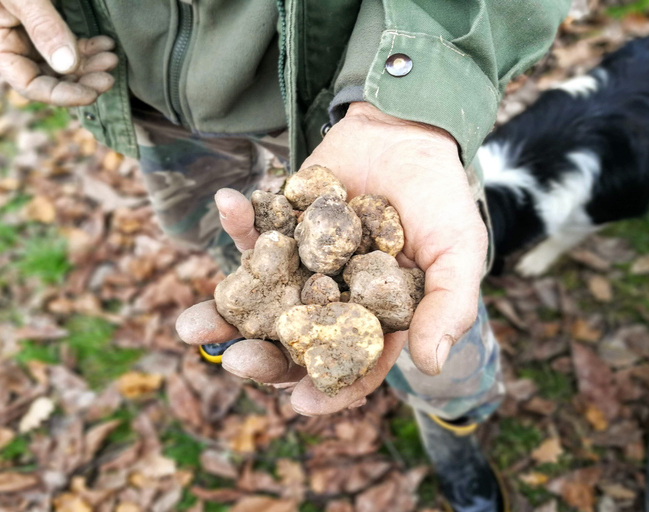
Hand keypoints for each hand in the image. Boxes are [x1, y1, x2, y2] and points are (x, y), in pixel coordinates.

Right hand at [0, 0, 117, 105]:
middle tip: (109, 75)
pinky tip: (106, 43)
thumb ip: (43, 27)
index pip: (29, 84)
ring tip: (112, 58)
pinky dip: (88, 47)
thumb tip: (67, 66)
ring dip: (89, 64)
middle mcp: (11, 43)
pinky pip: (69, 44)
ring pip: (63, 63)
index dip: (61, 95)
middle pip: (49, 77)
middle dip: (81, 79)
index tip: (92, 94)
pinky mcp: (46, 22)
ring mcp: (28, 33)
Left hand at [176, 102, 487, 415]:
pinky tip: (227, 204)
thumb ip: (448, 306)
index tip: (300, 402)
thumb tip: (431, 364)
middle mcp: (331, 299)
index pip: (350, 365)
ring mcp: (300, 264)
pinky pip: (253, 232)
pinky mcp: (280, 227)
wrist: (408, 130)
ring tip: (191, 328)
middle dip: (263, 357)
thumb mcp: (457, 252)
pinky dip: (237, 222)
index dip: (329, 388)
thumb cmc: (439, 197)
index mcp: (373, 318)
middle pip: (294, 342)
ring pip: (259, 300)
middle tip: (237, 362)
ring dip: (224, 314)